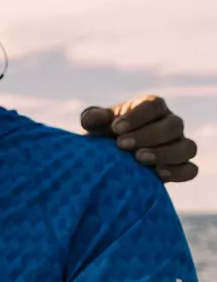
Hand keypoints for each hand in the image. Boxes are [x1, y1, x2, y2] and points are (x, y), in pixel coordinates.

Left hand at [80, 95, 198, 181]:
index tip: (116, 128)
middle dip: (148, 135)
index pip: (153, 106)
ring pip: (187, 147)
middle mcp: (170, 124)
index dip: (136, 117)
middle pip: (173, 125)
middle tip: (122, 145)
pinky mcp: (180, 166)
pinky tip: (157, 175)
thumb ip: (92, 117)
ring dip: (165, 153)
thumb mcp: (95, 125)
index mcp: (152, 107)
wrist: (110, 160)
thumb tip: (90, 118)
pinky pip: (190, 170)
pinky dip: (178, 172)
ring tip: (138, 158)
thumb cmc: (104, 135)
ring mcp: (179, 145)